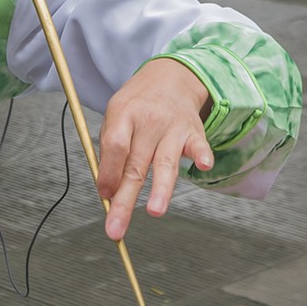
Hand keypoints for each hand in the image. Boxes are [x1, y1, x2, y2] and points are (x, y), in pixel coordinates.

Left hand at [96, 58, 212, 239]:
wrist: (170, 76)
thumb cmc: (137, 103)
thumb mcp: (115, 115)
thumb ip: (110, 150)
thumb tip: (106, 190)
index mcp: (124, 114)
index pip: (115, 146)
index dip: (107, 172)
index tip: (103, 195)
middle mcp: (149, 121)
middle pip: (136, 165)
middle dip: (125, 200)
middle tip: (115, 229)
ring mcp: (173, 127)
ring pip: (166, 162)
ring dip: (161, 189)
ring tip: (155, 211)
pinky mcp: (194, 133)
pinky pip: (199, 146)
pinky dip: (203, 156)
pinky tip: (203, 166)